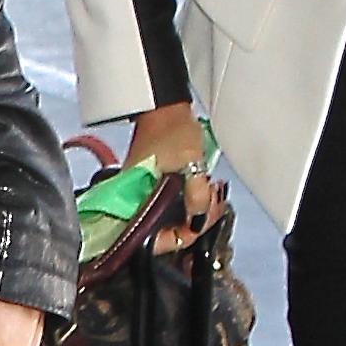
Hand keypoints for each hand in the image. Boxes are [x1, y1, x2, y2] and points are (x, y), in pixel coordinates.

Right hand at [122, 101, 224, 239]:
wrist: (166, 107)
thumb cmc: (171, 130)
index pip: (151, 239)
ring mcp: (145, 195)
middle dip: (192, 224)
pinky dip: (190, 202)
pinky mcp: (154, 188)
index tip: (197, 225)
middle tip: (210, 207)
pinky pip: (173, 206)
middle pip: (164, 231)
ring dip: (195, 212)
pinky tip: (204, 192)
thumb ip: (197, 197)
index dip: (177, 238)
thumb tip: (199, 221)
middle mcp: (135, 202)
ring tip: (211, 196)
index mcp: (134, 199)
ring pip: (172, 219)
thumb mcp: (192, 164)